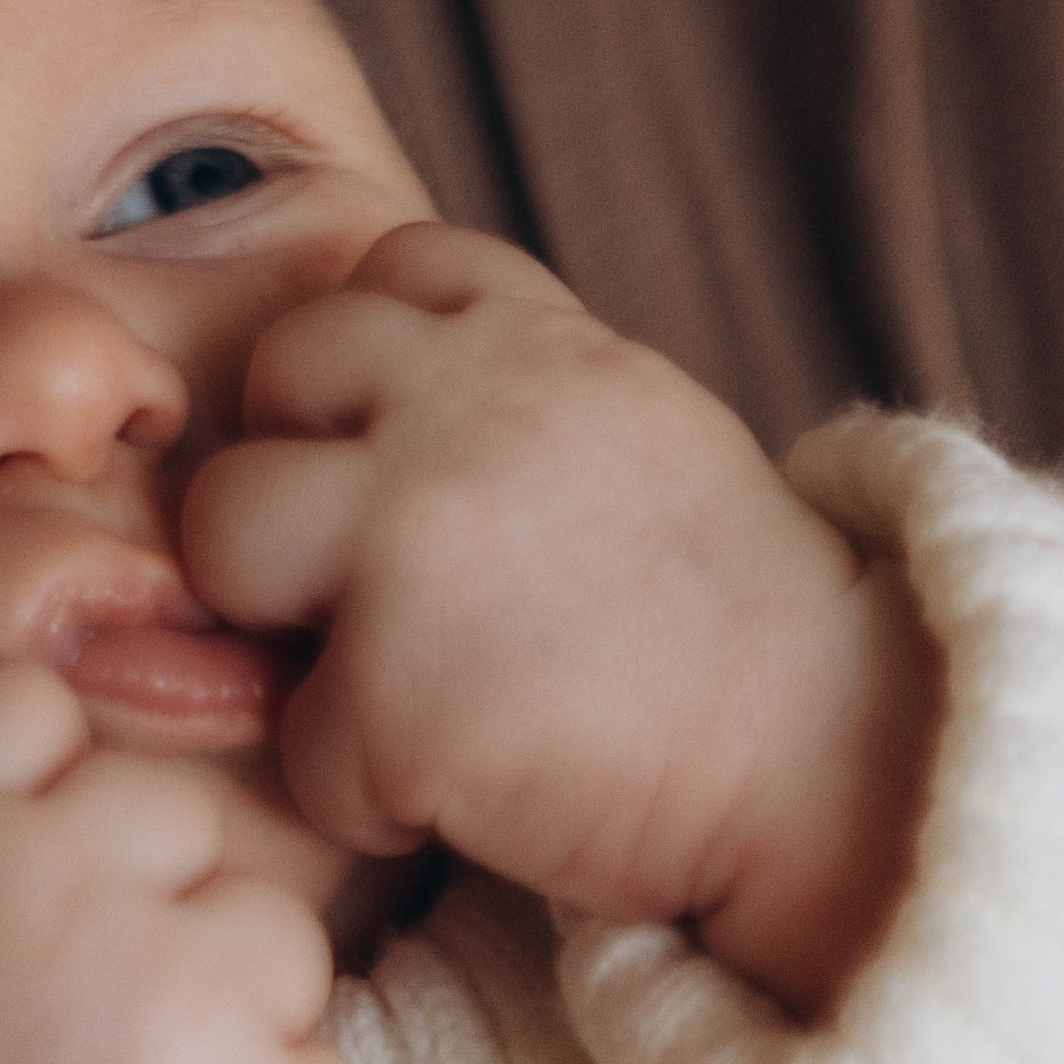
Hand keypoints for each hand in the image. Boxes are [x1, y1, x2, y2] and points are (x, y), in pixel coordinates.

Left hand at [181, 226, 939, 1011]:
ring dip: (289, 622)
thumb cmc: (727, 623)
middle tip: (387, 586)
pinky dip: (367, 794)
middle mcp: (467, 405)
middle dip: (309, 473)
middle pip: (276, 370)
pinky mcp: (391, 689)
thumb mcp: (634, 435)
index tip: (428, 467)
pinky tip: (477, 791)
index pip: (390, 268)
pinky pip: (297, 740)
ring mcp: (417, 537)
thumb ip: (508, 389)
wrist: (837, 768)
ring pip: (226, 534)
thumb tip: (366, 389)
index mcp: (542, 342)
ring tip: (403, 685)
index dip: (378, 372)